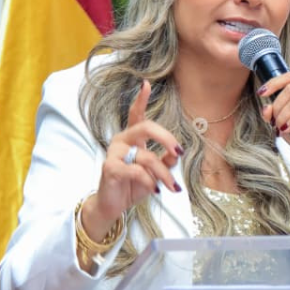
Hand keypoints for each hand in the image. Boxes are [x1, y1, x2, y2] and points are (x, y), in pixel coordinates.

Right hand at [81, 80, 183, 240]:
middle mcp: (122, 140)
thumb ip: (166, 159)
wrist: (113, 206)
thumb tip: (177, 152)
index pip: (135, 114)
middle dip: (166, 138)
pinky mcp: (110, 168)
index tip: (146, 84)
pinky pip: (138, 171)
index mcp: (132, 138)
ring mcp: (114, 153)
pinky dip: (151, 182)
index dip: (141, 99)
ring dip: (164, 174)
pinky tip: (155, 191)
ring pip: (148, 157)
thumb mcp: (155, 172)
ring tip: (171, 187)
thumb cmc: (134, 185)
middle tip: (179, 151)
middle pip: (146, 127)